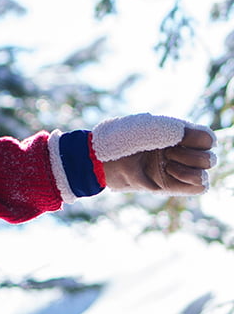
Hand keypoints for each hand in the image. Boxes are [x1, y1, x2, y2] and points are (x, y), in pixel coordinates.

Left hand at [94, 115, 215, 194]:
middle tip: (165, 152)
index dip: (199, 138)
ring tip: (165, 163)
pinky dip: (190, 179)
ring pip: (206, 169)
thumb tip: (193, 139)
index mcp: (177, 135)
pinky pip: (200, 186)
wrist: (104, 160)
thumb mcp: (147, 128)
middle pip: (209, 155)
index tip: (178, 137)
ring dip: (189, 165)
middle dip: (190, 153)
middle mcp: (181, 152)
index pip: (208, 138)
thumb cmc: (122, 140)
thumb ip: (173, 130)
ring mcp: (177, 169)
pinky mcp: (171, 186)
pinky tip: (169, 173)